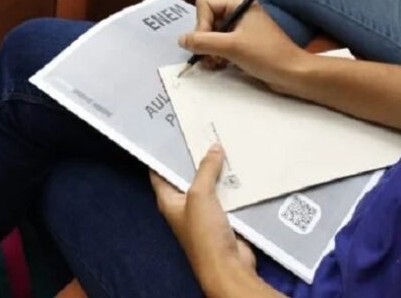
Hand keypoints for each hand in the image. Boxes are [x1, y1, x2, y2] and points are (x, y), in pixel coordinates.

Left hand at [151, 145, 256, 293]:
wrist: (228, 266)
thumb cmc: (204, 234)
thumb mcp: (199, 195)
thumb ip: (205, 170)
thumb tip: (213, 148)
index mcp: (169, 201)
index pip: (160, 173)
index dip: (163, 154)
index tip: (172, 134)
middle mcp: (185, 205)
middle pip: (188, 175)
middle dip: (197, 157)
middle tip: (206, 134)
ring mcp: (205, 211)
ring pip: (210, 183)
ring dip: (218, 169)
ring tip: (225, 143)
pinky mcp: (224, 216)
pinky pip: (227, 194)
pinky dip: (233, 183)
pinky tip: (241, 166)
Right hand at [179, 0, 308, 93]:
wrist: (293, 74)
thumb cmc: (266, 55)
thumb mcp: (231, 47)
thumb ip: (203, 42)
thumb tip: (180, 40)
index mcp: (239, 3)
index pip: (204, 5)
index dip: (201, 25)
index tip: (208, 43)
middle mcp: (239, 12)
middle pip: (206, 21)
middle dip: (204, 41)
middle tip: (209, 58)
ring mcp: (241, 29)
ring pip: (211, 35)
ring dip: (208, 51)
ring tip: (213, 64)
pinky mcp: (243, 44)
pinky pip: (220, 45)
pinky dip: (216, 56)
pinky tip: (218, 66)